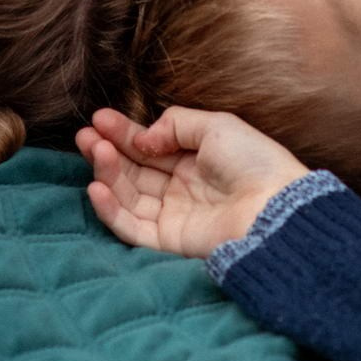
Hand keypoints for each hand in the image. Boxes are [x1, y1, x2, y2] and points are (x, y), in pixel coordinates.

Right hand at [76, 105, 307, 258]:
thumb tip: (142, 139)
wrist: (276, 209)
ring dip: (107, 173)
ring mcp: (174, 215)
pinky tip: (97, 186)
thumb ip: (174, 125)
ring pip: (128, 195)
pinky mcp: (170, 242)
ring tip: (95, 150)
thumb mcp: (216, 127)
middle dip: (108, 151)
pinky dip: (111, 209)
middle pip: (134, 169)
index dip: (124, 132)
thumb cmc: (253, 163)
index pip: (149, 146)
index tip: (99, 118)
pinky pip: (131, 227)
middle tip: (85, 135)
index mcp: (195, 160)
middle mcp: (181, 188)